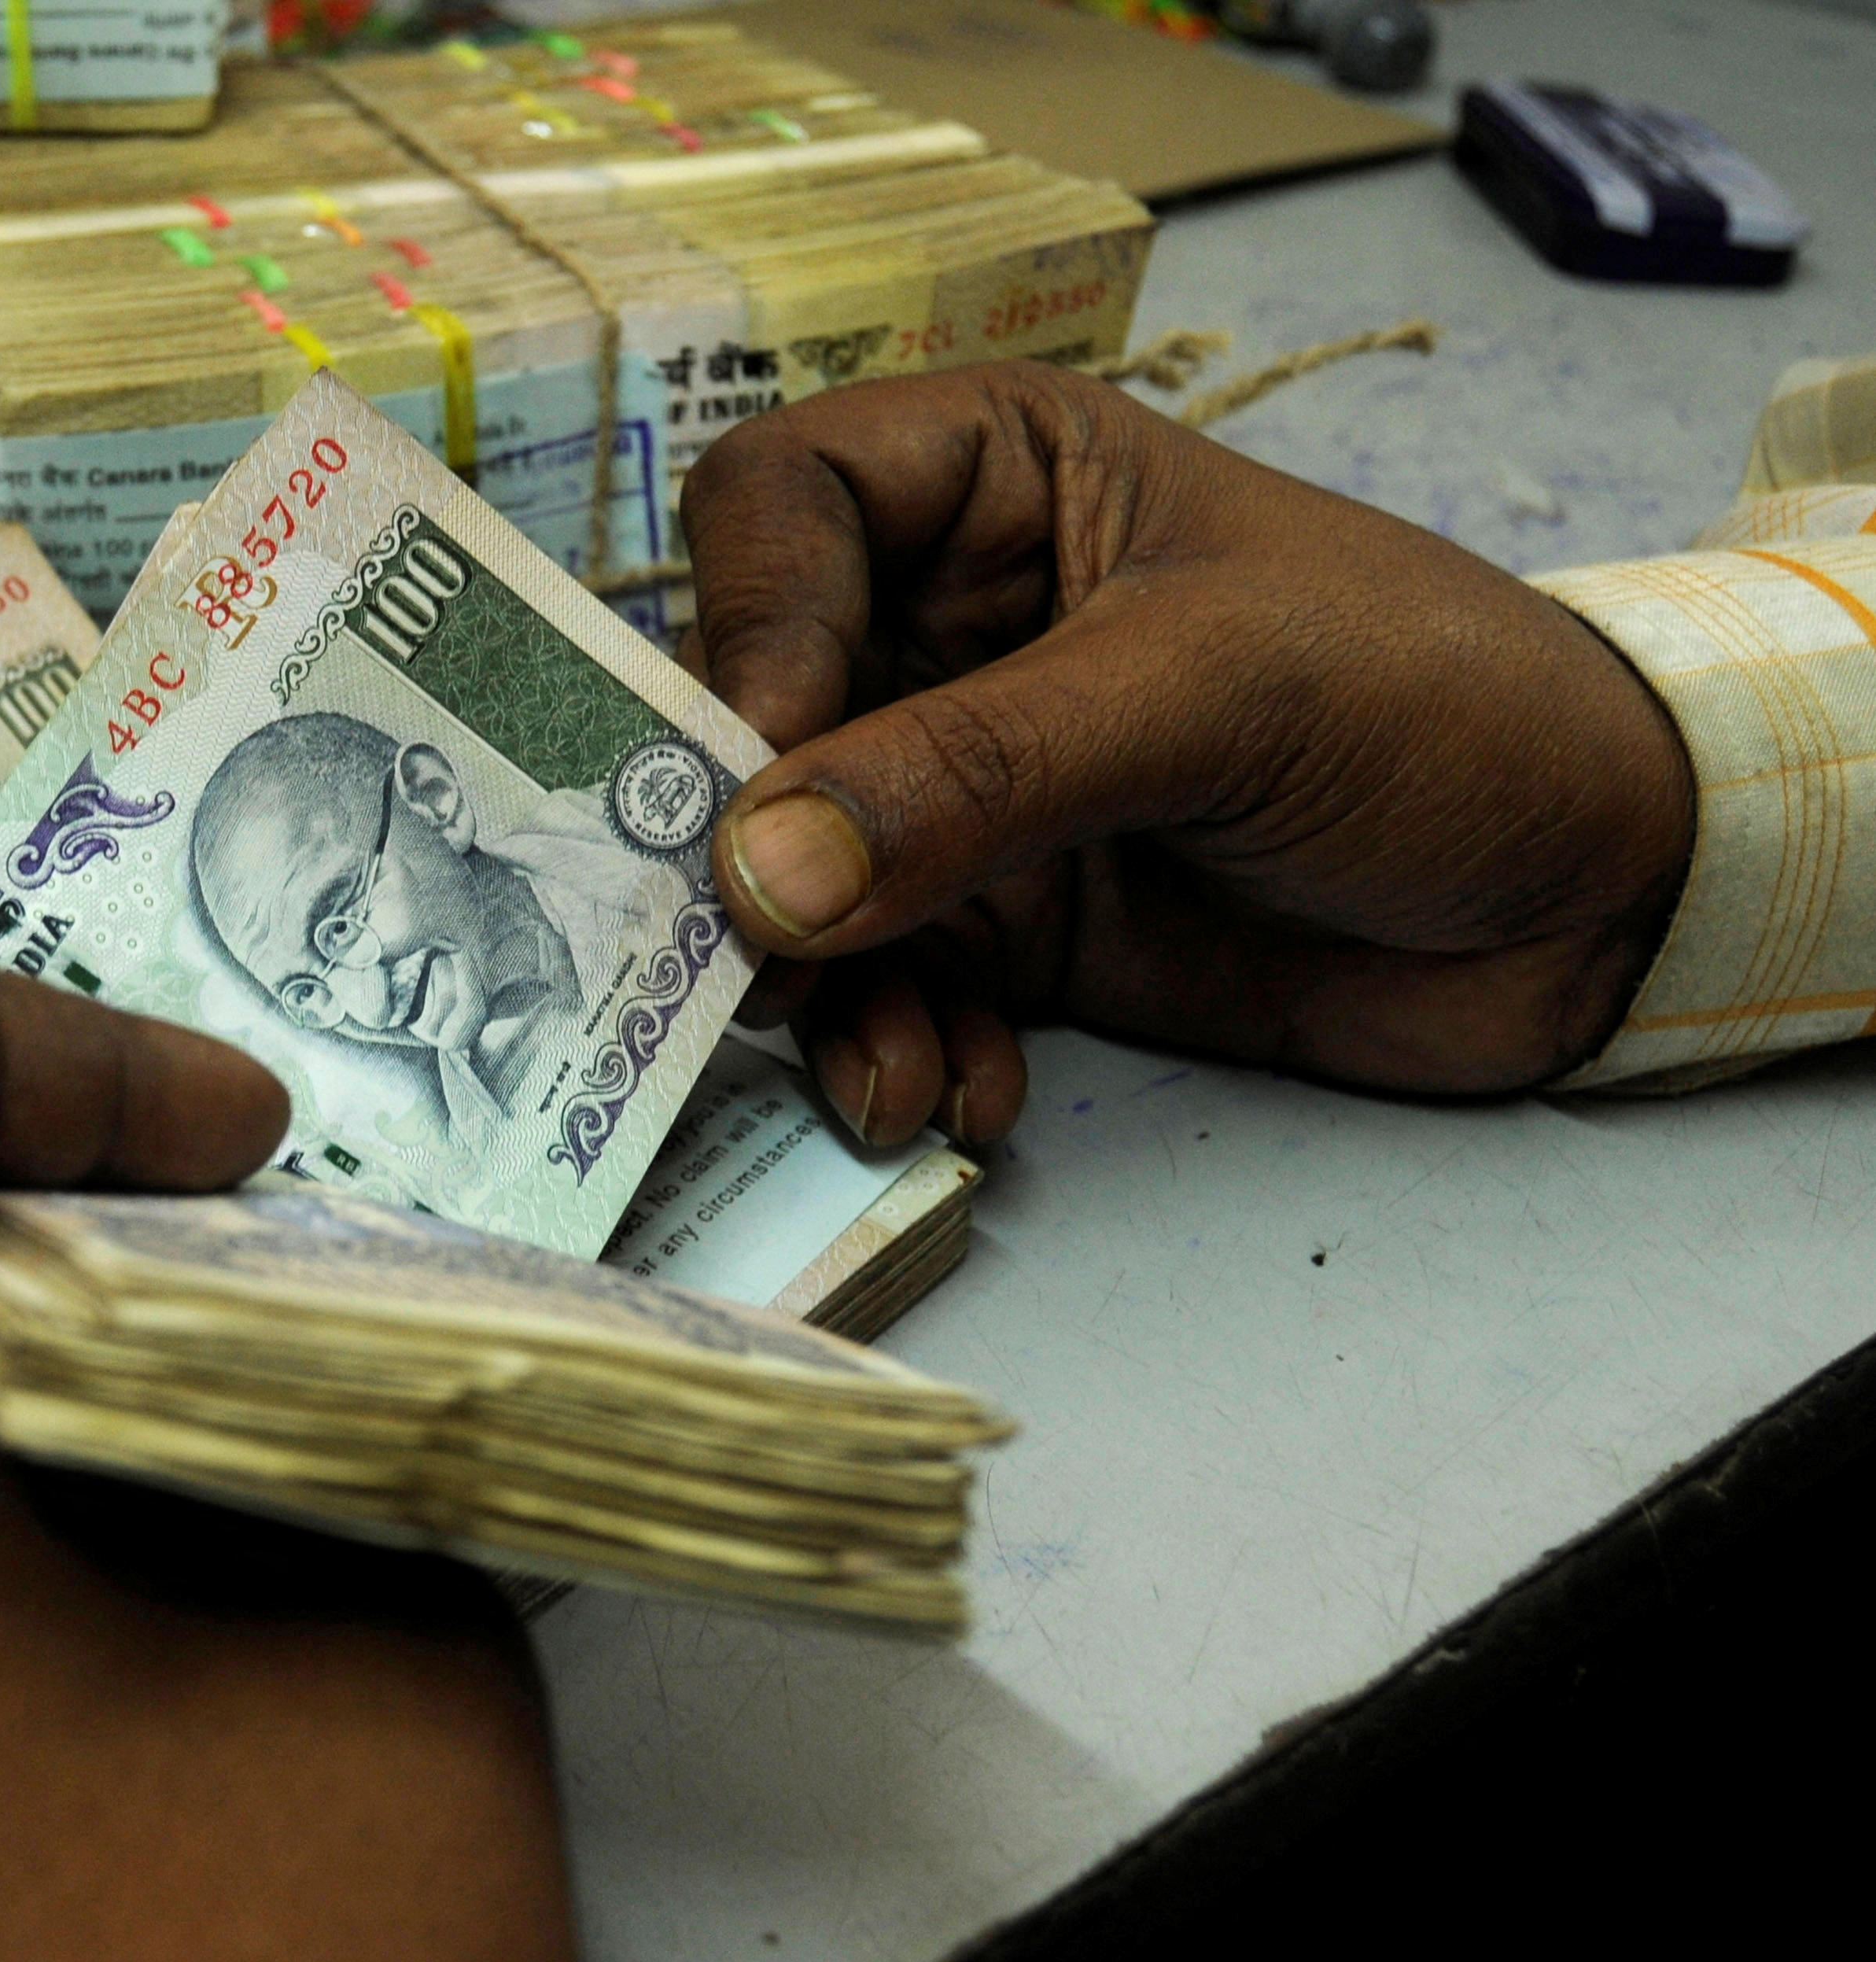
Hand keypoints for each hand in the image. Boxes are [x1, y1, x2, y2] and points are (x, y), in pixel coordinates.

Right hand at [678, 363, 1696, 1144]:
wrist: (1602, 895)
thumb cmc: (1439, 704)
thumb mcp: (1210, 699)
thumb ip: (974, 774)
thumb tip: (750, 873)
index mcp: (1000, 481)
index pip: (780, 502)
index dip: (743, 624)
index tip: (759, 769)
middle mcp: (953, 622)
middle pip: (748, 712)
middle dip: (742, 850)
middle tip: (757, 963)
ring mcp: (968, 784)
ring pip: (793, 874)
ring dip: (820, 990)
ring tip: (887, 1073)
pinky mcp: (1005, 924)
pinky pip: (883, 987)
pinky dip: (901, 1050)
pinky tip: (965, 1096)